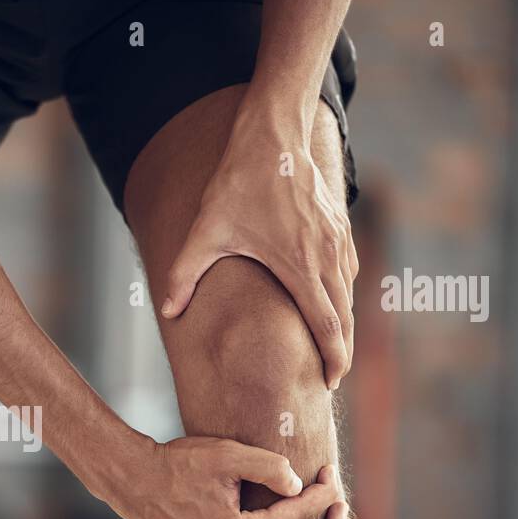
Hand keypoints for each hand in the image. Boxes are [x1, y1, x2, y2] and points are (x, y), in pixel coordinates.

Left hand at [159, 115, 358, 388]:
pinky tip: (332, 302)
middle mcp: (327, 258)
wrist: (273, 135)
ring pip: (350, 294)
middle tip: (332, 377)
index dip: (334, 358)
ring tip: (333, 346)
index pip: (328, 327)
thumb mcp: (206, 232)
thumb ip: (184, 276)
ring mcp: (338, 241)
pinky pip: (349, 270)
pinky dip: (344, 293)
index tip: (332, 382)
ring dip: (345, 322)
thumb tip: (167, 312)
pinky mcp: (339, 226)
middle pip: (346, 317)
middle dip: (342, 350)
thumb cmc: (239, 184)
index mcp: (300, 268)